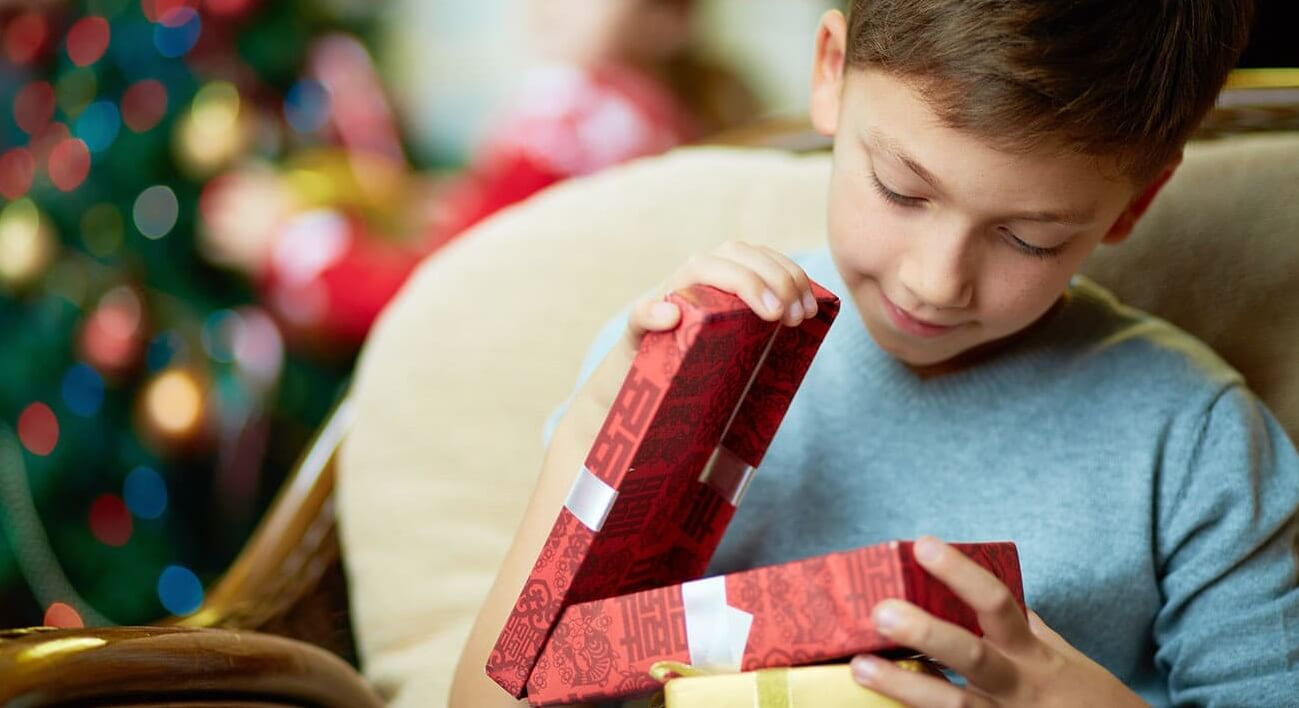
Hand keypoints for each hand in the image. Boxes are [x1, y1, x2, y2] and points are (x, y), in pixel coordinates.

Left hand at [628, 238, 817, 336]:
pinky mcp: (748, 279)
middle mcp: (708, 264)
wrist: (653, 348)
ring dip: (792, 278)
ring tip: (808, 313)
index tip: (773, 315)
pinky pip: (775, 266)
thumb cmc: (646, 343)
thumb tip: (670, 312)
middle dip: (777, 280)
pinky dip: (796, 279)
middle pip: (746, 255)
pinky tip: (811, 303)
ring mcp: (730, 268)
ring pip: (764, 256)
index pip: (717, 266)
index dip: (749, 284)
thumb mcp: (636, 333)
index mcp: (683, 275)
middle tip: (796, 319)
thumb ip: (644, 320)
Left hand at [850, 536, 1148, 707]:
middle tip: (879, 611)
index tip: (922, 545)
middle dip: (925, 632)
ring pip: (953, 706)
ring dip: (904, 687)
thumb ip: (1025, 627)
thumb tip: (993, 593)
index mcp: (1033, 653)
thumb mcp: (1063, 656)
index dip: (960, 573)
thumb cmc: (1089, 696)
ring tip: (861, 667)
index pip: (997, 602)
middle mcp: (1019, 687)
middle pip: (971, 656)